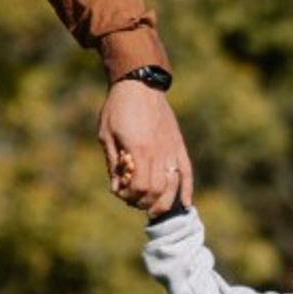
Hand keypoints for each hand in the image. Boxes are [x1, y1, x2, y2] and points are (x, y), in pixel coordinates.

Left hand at [101, 77, 191, 212]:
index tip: (121, 193)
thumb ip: (113, 163)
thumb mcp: (106, 135)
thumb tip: (117, 188)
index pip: (139, 187)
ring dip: (164, 202)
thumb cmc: (118, 108)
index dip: (129, 196)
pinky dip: (187, 189)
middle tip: (134, 202)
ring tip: (154, 210)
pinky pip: (187, 171)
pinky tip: (185, 204)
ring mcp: (171, 149)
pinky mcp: (178, 145)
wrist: (139, 83)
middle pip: (157, 191)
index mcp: (138, 149)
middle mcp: (158, 152)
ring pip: (173, 185)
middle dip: (144, 203)